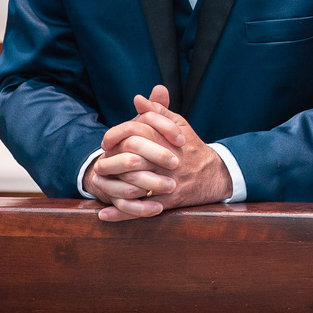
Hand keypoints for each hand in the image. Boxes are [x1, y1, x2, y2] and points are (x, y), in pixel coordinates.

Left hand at [86, 86, 232, 221]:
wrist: (213, 173)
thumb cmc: (190, 147)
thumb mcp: (178, 125)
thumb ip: (158, 111)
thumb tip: (138, 99)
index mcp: (166, 140)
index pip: (136, 132)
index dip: (116, 135)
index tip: (105, 142)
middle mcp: (166, 161)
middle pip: (131, 160)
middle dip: (111, 163)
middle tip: (99, 165)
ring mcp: (167, 183)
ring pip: (134, 186)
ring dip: (111, 187)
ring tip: (98, 184)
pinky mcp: (168, 201)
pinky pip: (141, 210)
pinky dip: (121, 214)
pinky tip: (104, 213)